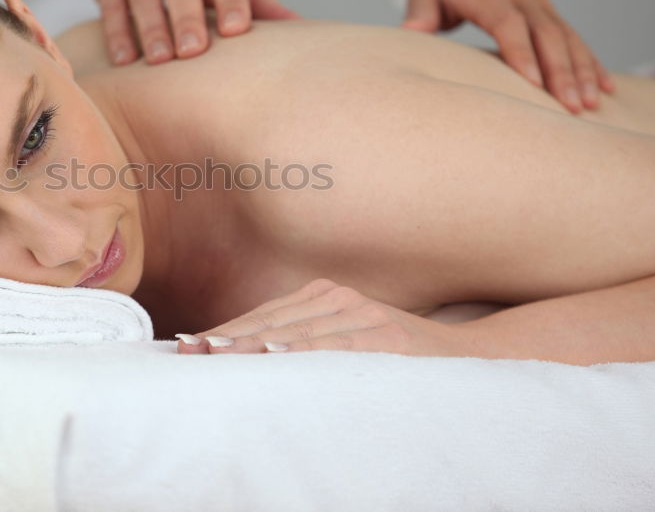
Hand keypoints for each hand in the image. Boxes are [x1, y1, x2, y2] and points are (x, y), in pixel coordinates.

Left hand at [175, 278, 462, 356]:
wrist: (466, 356)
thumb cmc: (394, 355)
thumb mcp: (345, 341)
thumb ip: (303, 341)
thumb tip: (250, 357)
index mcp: (324, 296)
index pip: (263, 316)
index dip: (225, 330)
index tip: (188, 345)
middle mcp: (338, 297)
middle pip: (270, 321)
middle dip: (226, 339)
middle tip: (189, 352)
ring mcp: (361, 312)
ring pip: (295, 330)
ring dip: (252, 344)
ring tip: (215, 353)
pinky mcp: (383, 333)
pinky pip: (335, 343)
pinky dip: (303, 347)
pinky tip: (274, 352)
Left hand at [402, 0, 614, 113]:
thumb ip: (419, 10)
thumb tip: (410, 33)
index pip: (509, 24)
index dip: (522, 53)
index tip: (533, 83)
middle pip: (547, 34)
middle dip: (562, 72)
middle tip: (572, 106)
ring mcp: (538, 2)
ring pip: (566, 36)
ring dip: (582, 70)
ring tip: (592, 103)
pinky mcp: (547, 10)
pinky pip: (572, 36)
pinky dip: (590, 61)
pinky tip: (603, 86)